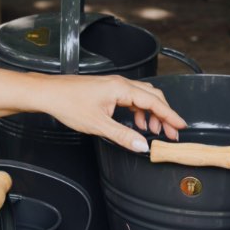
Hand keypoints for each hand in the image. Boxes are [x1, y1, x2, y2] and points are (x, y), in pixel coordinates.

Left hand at [43, 74, 186, 151]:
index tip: (180, 126)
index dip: (170, 115)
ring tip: (154, 130)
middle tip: (171, 132)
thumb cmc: (68, 103)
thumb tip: (142, 145)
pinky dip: (140, 111)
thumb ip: (123, 136)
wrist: (49, 93)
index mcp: (122, 89)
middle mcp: (121, 84)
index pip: (154, 102)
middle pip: (153, 97)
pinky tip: (137, 123)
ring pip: (143, 97)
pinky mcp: (108, 90)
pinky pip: (132, 99)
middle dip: (164, 115)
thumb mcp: (98, 125)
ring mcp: (115, 86)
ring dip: (152, 113)